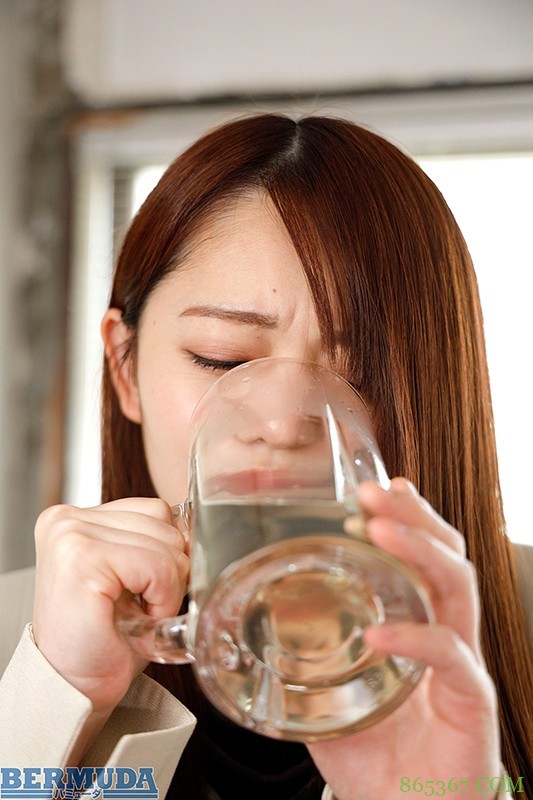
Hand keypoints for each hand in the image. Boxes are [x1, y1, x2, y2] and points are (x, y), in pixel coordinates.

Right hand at [32, 498, 188, 715]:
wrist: (76, 689)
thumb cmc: (105, 637)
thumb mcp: (132, 575)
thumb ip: (153, 541)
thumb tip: (197, 527)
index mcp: (75, 517)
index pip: (155, 510)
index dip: (166, 552)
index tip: (143, 588)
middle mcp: (68, 520)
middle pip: (164, 521)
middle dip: (169, 569)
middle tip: (141, 605)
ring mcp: (72, 535)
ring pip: (167, 543)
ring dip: (167, 586)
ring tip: (137, 612)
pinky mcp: (83, 560)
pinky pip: (159, 566)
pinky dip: (163, 597)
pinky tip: (140, 617)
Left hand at [308, 478, 499, 799]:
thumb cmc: (375, 761)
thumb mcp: (331, 697)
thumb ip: (308, 660)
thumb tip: (260, 623)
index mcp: (420, 627)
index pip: (424, 558)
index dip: (408, 518)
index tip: (379, 486)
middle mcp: (447, 636)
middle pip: (447, 557)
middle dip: (413, 517)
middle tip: (374, 492)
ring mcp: (462, 666)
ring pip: (457, 589)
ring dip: (418, 552)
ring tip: (380, 530)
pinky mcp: (471, 702)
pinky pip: (451, 657)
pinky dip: (414, 638)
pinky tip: (379, 633)